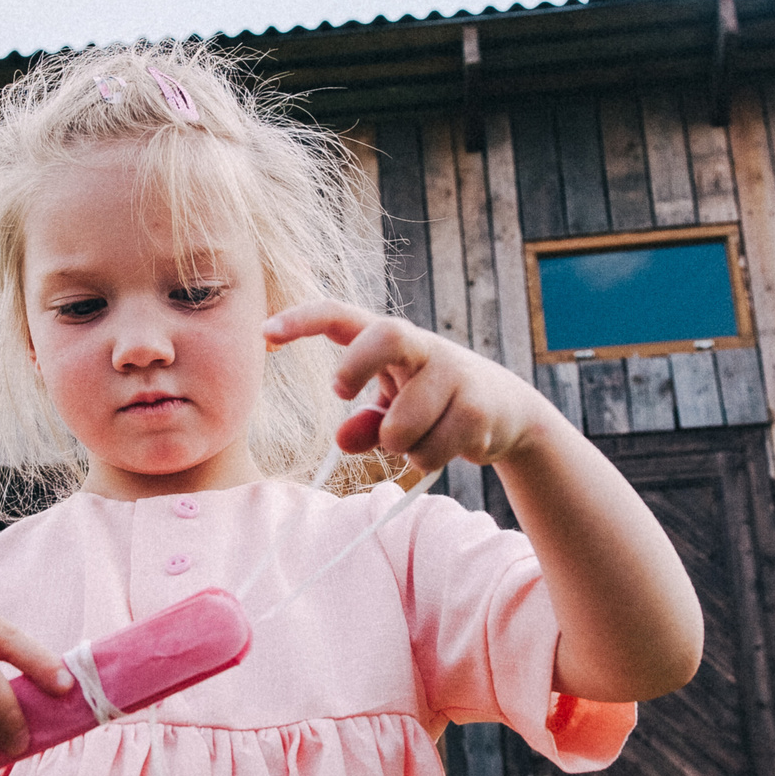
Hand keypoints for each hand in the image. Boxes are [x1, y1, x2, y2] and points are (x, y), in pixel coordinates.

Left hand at [264, 300, 554, 474]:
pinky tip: (445, 448)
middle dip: (357, 364)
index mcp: (393, 341)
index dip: (303, 320)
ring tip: (412, 443)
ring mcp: (455, 375)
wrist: (509, 413)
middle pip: (388, 334)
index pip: (343, 316)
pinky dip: (425, 459)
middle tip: (340, 392)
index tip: (265, 334)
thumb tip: (341, 441)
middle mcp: (423, 348)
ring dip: (397, 443)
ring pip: (404, 421)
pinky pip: (431, 448)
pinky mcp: (478, 409)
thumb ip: (364, 425)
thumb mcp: (393, 411)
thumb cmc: (434, 405)